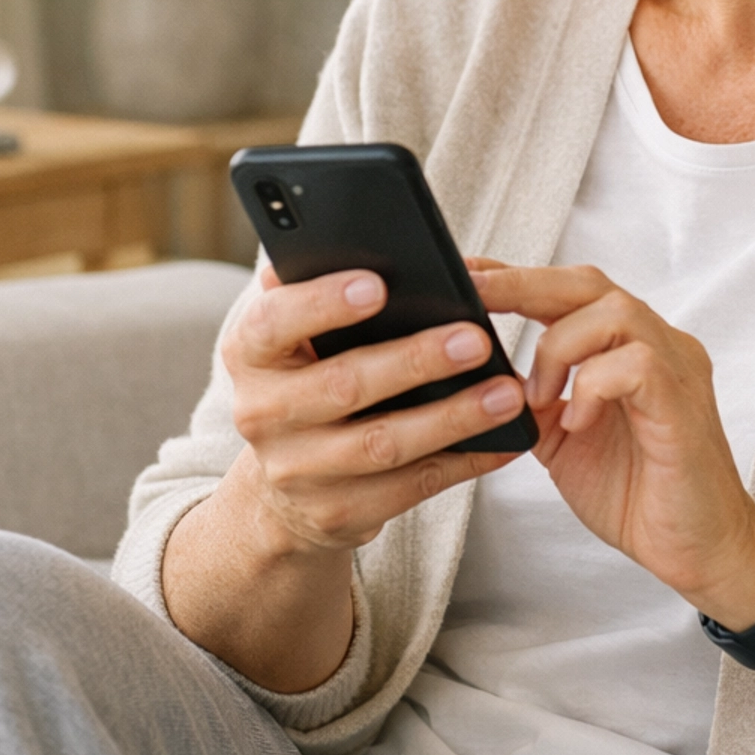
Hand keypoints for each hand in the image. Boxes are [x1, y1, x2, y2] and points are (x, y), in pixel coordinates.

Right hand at [225, 264, 526, 552]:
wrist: (284, 490)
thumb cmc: (306, 381)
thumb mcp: (291, 338)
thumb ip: (311, 292)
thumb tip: (341, 240)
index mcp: (248, 355)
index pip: (273, 323)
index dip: (322, 304)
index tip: (378, 284)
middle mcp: (263, 414)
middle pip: (343, 386)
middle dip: (414, 361)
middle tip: (475, 338)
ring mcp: (299, 471)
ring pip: (383, 444)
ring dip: (452, 417)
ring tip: (506, 393)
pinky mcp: (340, 513)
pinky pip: (411, 487)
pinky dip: (463, 462)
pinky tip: (503, 440)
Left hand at [471, 258, 754, 754]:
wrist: (699, 552)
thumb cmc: (638, 495)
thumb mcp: (563, 438)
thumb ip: (535, 397)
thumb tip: (479, 370)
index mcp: (628, 347)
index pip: (569, 290)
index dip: (515, 278)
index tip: (462, 274)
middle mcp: (657, 344)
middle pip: (589, 284)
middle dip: (523, 284)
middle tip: (473, 295)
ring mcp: (676, 369)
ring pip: (614, 310)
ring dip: (560, 346)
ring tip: (539, 393)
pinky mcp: (683, 404)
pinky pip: (636, 364)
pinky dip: (593, 386)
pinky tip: (577, 421)